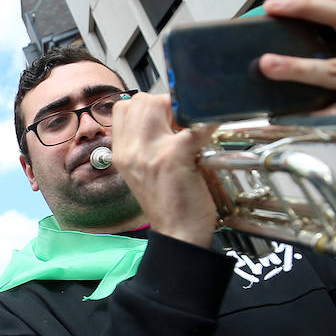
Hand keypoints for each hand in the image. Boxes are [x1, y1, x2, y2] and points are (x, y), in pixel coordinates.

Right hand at [110, 91, 215, 246]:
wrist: (178, 235)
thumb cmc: (168, 205)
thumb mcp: (143, 173)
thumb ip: (146, 145)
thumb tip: (166, 118)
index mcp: (121, 154)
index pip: (123, 107)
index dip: (147, 105)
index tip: (164, 116)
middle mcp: (131, 151)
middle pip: (140, 100)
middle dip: (164, 102)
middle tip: (180, 121)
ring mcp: (150, 152)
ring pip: (158, 102)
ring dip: (179, 109)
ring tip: (189, 128)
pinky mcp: (174, 157)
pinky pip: (193, 125)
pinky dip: (209, 123)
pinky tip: (213, 130)